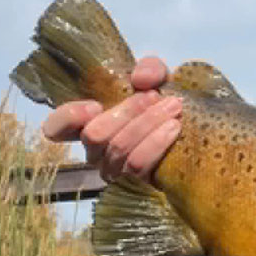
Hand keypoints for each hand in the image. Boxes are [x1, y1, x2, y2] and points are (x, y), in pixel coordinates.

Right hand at [41, 57, 181, 181]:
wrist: (199, 137)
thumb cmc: (167, 107)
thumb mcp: (159, 81)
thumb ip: (150, 69)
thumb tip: (140, 79)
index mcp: (90, 126)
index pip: (55, 129)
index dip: (67, 118)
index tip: (94, 105)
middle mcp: (96, 153)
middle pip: (94, 135)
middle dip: (126, 112)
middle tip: (156, 97)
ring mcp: (115, 173)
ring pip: (119, 149)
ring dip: (147, 125)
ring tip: (174, 109)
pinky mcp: (137, 186)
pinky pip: (139, 166)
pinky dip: (156, 143)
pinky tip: (174, 128)